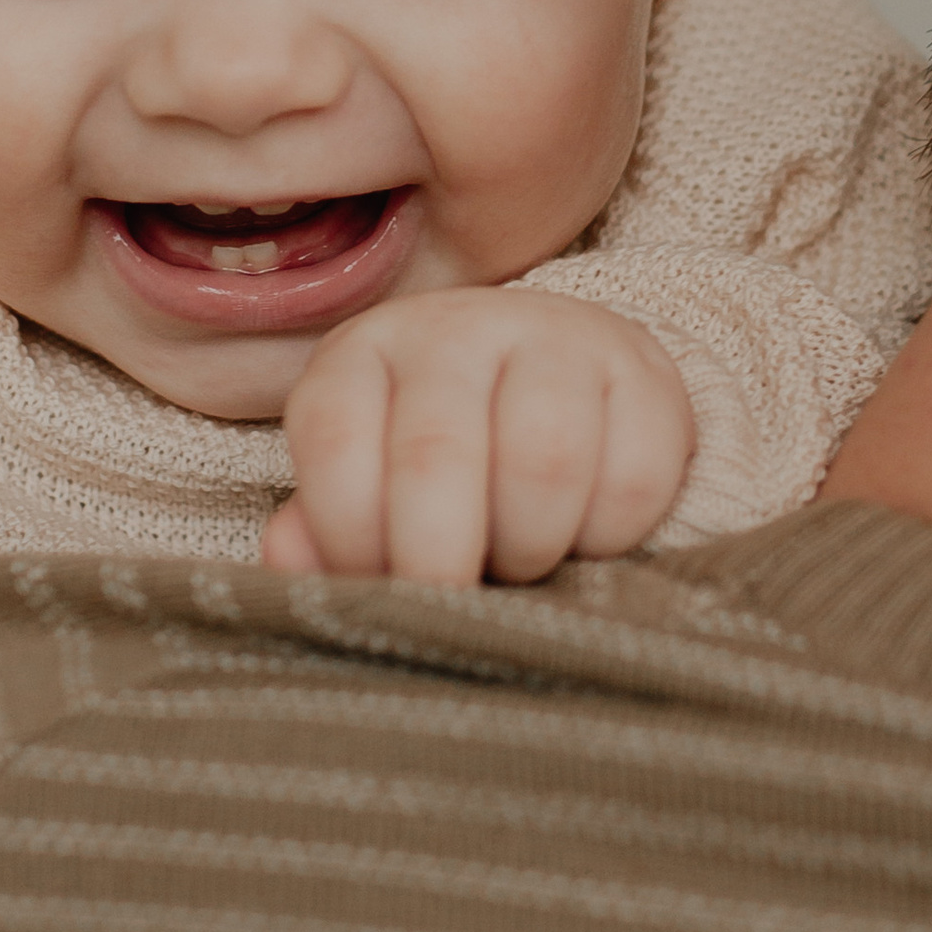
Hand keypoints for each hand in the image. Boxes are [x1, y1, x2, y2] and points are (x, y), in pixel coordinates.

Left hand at [264, 289, 694, 585]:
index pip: (335, 439)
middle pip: (436, 457)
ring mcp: (554, 336)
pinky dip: (610, 537)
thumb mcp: (368, 484)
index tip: (377, 589)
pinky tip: (586, 537)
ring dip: (529, 549)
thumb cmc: (444, 465)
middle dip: (438, 563)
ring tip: (521, 563)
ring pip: (544, 463)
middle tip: (453, 603)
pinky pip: (635, 476)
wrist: (563, 386)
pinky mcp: (641, 367)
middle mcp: (453, 328)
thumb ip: (323, 532)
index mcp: (363, 354)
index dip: (352, 538)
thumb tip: (290, 561)